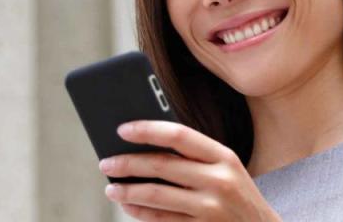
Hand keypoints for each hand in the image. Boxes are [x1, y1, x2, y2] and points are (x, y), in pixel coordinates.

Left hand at [98, 120, 280, 220]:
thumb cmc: (236, 194)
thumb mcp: (225, 169)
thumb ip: (193, 156)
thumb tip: (143, 146)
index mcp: (223, 156)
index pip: (178, 135)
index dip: (147, 130)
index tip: (122, 129)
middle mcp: (219, 180)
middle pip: (162, 166)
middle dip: (128, 163)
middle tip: (106, 163)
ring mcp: (211, 208)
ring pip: (157, 196)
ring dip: (128, 191)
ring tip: (111, 189)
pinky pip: (162, 219)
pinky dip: (140, 212)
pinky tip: (128, 206)